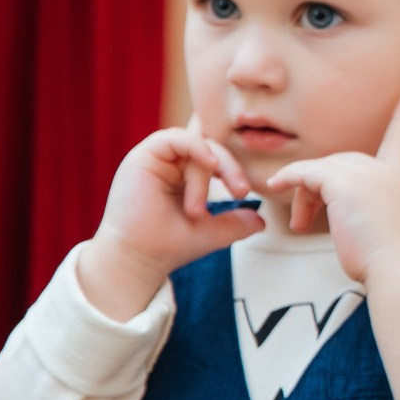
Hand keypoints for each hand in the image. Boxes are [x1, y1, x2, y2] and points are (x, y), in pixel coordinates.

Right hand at [89, 124, 262, 290]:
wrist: (137, 260)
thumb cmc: (168, 247)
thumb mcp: (211, 232)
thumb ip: (236, 223)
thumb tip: (262, 222)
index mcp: (181, 178)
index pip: (215, 158)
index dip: (233, 169)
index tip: (245, 193)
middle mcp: (167, 166)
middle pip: (209, 148)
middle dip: (230, 167)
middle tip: (241, 191)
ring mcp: (155, 160)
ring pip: (196, 145)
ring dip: (210, 170)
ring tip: (201, 208)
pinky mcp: (142, 157)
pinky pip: (176, 138)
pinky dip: (197, 148)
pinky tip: (210, 165)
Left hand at [267, 96, 399, 284]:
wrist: (396, 268)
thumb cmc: (386, 260)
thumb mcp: (379, 227)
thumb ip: (363, 208)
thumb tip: (337, 210)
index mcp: (398, 180)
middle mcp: (384, 171)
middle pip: (341, 163)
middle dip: (319, 189)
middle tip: (305, 222)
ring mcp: (366, 173)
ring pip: (322, 170)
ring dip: (304, 195)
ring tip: (300, 225)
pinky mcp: (343, 182)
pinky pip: (307, 172)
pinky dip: (289, 177)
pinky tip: (276, 184)